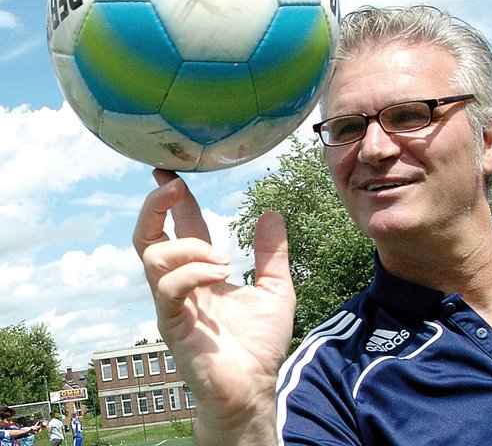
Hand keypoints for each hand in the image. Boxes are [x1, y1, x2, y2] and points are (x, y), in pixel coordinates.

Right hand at [133, 170, 295, 444]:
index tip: (172, 173)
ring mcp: (173, 303)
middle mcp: (181, 283)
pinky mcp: (172, 324)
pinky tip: (219, 274)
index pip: (181, 227)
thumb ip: (271, 253)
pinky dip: (193, 271)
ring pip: (154, 256)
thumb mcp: (275, 287)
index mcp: (201, 271)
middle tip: (172, 185)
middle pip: (147, 236)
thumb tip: (272, 213)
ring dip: (189, 246)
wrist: (255, 386)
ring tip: (223, 259)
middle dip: (155, 206)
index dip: (176, 200)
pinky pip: (168, 287)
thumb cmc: (259, 343)